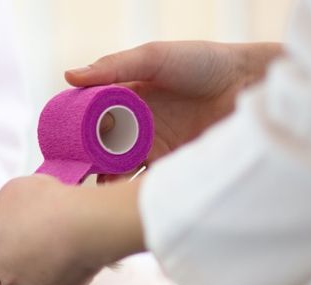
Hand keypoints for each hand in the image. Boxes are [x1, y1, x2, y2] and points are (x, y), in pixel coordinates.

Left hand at [0, 176, 146, 284]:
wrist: (86, 223)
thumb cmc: (43, 202)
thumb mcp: (13, 191)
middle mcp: (11, 277)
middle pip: (9, 283)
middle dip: (16, 273)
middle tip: (31, 248)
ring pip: (37, 283)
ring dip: (42, 269)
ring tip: (58, 240)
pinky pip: (64, 282)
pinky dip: (67, 270)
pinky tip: (76, 248)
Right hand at [66, 41, 281, 180]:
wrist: (251, 83)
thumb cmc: (203, 62)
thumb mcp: (154, 57)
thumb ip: (113, 67)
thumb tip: (68, 76)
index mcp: (125, 102)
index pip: (89, 124)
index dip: (73, 138)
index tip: (59, 152)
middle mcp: (136, 128)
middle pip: (100, 154)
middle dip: (85, 169)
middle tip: (70, 182)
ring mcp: (155, 150)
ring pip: (120, 173)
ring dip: (105, 185)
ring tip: (92, 197)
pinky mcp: (174, 167)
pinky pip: (147, 184)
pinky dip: (133, 194)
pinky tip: (121, 201)